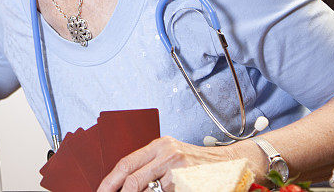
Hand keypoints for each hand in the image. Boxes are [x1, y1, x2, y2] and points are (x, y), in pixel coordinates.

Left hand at [96, 136, 229, 191]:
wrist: (232, 164)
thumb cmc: (198, 164)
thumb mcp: (170, 157)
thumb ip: (149, 166)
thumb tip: (124, 184)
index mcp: (159, 145)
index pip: (126, 163)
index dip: (110, 180)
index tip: (101, 191)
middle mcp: (167, 153)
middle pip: (132, 178)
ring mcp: (179, 169)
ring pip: (147, 191)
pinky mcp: (188, 183)